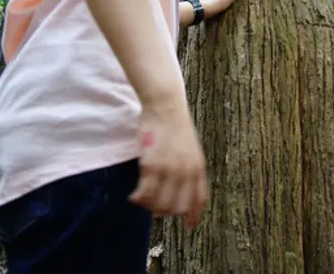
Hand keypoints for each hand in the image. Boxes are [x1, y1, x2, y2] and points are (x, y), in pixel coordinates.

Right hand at [129, 103, 208, 229]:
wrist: (166, 105)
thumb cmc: (175, 125)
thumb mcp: (190, 148)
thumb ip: (188, 167)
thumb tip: (179, 186)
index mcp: (198, 167)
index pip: (199, 199)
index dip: (194, 216)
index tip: (189, 227)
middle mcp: (187, 172)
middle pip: (177, 207)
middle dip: (165, 211)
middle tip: (153, 206)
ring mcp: (170, 170)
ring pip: (160, 203)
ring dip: (149, 206)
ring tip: (142, 200)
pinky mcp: (152, 166)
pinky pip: (146, 193)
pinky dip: (139, 199)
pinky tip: (134, 196)